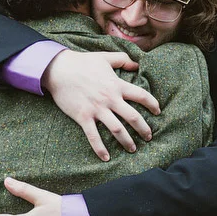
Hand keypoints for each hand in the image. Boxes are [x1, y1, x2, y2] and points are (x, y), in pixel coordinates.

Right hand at [41, 50, 159, 160]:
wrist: (59, 69)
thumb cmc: (82, 62)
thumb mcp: (104, 57)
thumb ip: (122, 59)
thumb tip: (137, 64)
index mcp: (116, 85)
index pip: (141, 96)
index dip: (152, 104)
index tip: (158, 111)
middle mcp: (110, 99)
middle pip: (133, 117)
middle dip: (144, 129)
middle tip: (149, 137)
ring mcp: (96, 109)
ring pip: (117, 130)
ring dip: (127, 141)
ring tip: (132, 149)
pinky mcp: (83, 117)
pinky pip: (94, 136)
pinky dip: (100, 148)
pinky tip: (106, 158)